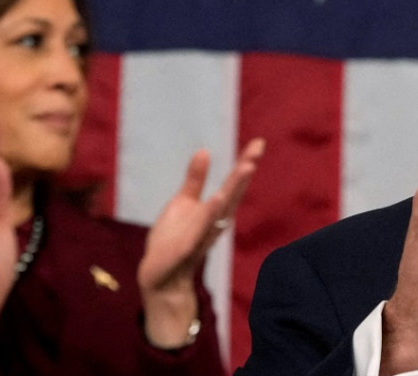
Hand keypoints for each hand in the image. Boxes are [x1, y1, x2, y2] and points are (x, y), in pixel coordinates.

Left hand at [137, 138, 263, 346]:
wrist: (159, 276)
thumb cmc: (174, 238)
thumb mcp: (183, 203)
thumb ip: (195, 179)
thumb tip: (205, 150)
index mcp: (215, 210)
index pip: (233, 184)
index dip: (245, 162)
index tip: (258, 142)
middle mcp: (214, 222)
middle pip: (233, 193)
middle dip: (244, 171)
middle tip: (257, 149)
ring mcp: (202, 234)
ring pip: (221, 209)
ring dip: (233, 188)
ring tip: (246, 167)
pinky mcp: (187, 248)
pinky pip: (200, 230)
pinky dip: (210, 215)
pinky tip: (218, 198)